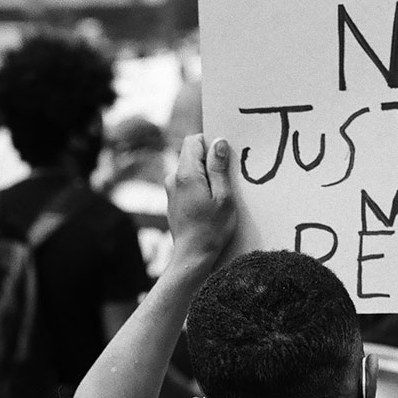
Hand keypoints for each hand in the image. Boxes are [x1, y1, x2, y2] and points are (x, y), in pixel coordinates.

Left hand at [165, 135, 236, 270]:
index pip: (194, 140)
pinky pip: (187, 183)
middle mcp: (173, 178)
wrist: (193, 256)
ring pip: (190, 169)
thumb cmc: (212, 229)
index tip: (225, 155)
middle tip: (227, 178)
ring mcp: (170, 189)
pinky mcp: (172, 200)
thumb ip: (219, 168)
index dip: (210, 143)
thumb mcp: (224, 197)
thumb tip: (219, 143)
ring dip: (205, 175)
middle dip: (210, 160)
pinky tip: (210, 203)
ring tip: (219, 195)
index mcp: (186, 174)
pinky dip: (199, 186)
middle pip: (191, 154)